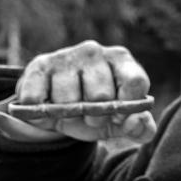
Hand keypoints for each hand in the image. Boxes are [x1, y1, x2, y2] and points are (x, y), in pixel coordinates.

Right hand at [0, 40, 156, 143]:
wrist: (54, 108)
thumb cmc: (96, 112)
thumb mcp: (121, 124)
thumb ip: (141, 128)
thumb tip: (137, 120)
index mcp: (122, 60)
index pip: (135, 82)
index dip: (127, 106)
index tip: (117, 116)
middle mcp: (95, 51)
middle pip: (101, 95)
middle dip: (95, 116)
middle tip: (88, 115)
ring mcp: (66, 55)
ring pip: (68, 100)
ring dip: (68, 114)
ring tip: (68, 109)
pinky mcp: (40, 64)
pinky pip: (39, 98)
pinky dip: (41, 110)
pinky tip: (47, 104)